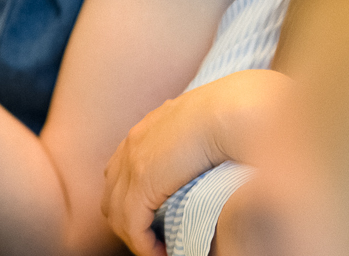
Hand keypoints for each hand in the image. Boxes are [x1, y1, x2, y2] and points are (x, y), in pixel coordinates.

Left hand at [102, 70, 290, 255]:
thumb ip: (198, 140)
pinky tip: (164, 252)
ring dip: (138, 237)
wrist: (234, 108)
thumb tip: (209, 160)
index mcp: (148, 128)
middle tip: (158, 238)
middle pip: (113, 195)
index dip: (135, 199)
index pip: (122, 171)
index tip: (159, 217)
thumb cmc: (235, 113)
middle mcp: (133, 144)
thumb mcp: (207, 125)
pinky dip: (144, 246)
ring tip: (163, 249)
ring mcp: (133, 162)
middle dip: (131, 221)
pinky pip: (132, 227)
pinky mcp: (142, 184)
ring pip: (118, 215)